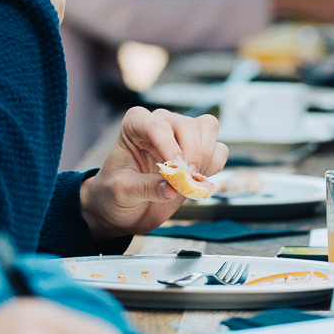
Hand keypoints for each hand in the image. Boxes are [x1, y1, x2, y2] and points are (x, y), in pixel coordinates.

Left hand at [80, 107, 227, 239]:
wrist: (124, 209)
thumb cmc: (114, 193)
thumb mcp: (120, 192)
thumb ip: (144, 188)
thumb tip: (171, 189)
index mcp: (136, 124)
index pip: (156, 124)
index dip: (169, 144)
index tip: (176, 167)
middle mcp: (161, 124)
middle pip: (188, 124)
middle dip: (192, 152)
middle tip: (187, 178)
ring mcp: (182, 136)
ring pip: (208, 128)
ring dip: (206, 156)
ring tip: (191, 180)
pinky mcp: (198, 153)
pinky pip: (218, 149)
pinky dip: (215, 165)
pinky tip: (198, 181)